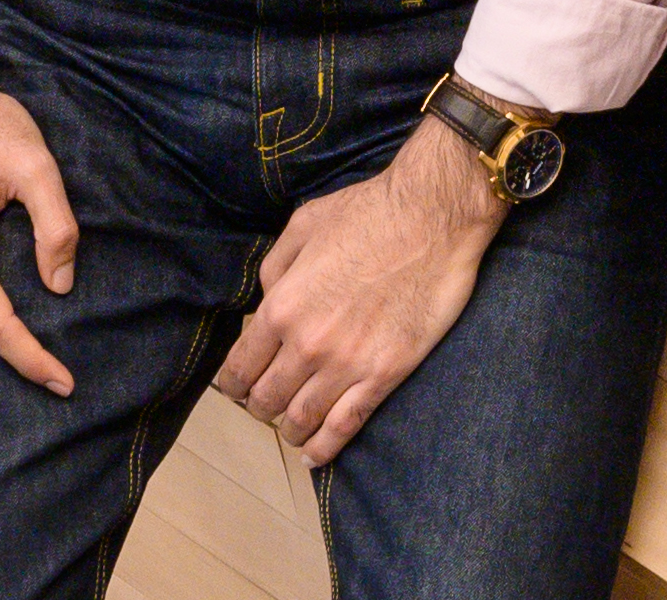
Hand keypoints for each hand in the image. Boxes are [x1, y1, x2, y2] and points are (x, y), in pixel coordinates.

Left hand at [213, 116, 504, 461]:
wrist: (433, 215)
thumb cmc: (368, 212)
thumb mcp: (303, 226)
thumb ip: (275, 270)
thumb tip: (266, 304)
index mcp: (281, 307)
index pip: (240, 368)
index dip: (233, 385)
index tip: (237, 389)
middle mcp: (307, 345)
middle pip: (266, 400)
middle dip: (260, 407)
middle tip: (266, 405)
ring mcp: (347, 365)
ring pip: (301, 420)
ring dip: (289, 430)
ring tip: (291, 429)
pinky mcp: (384, 375)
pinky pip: (345, 426)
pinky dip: (324, 448)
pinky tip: (314, 454)